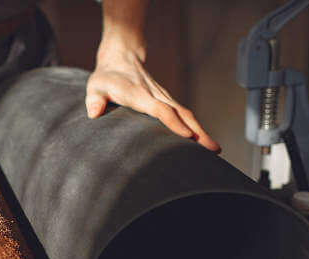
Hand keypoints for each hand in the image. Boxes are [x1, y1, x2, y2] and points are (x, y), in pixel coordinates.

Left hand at [85, 44, 219, 151]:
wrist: (121, 58)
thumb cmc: (106, 77)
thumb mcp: (95, 86)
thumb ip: (94, 99)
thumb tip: (93, 112)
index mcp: (139, 95)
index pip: (160, 109)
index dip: (172, 122)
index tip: (186, 136)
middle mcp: (156, 96)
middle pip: (181, 114)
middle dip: (197, 131)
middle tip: (212, 149)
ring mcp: (164, 98)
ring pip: (186, 115)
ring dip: (201, 131)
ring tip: (215, 150)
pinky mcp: (167, 101)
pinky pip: (183, 115)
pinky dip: (195, 127)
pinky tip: (202, 142)